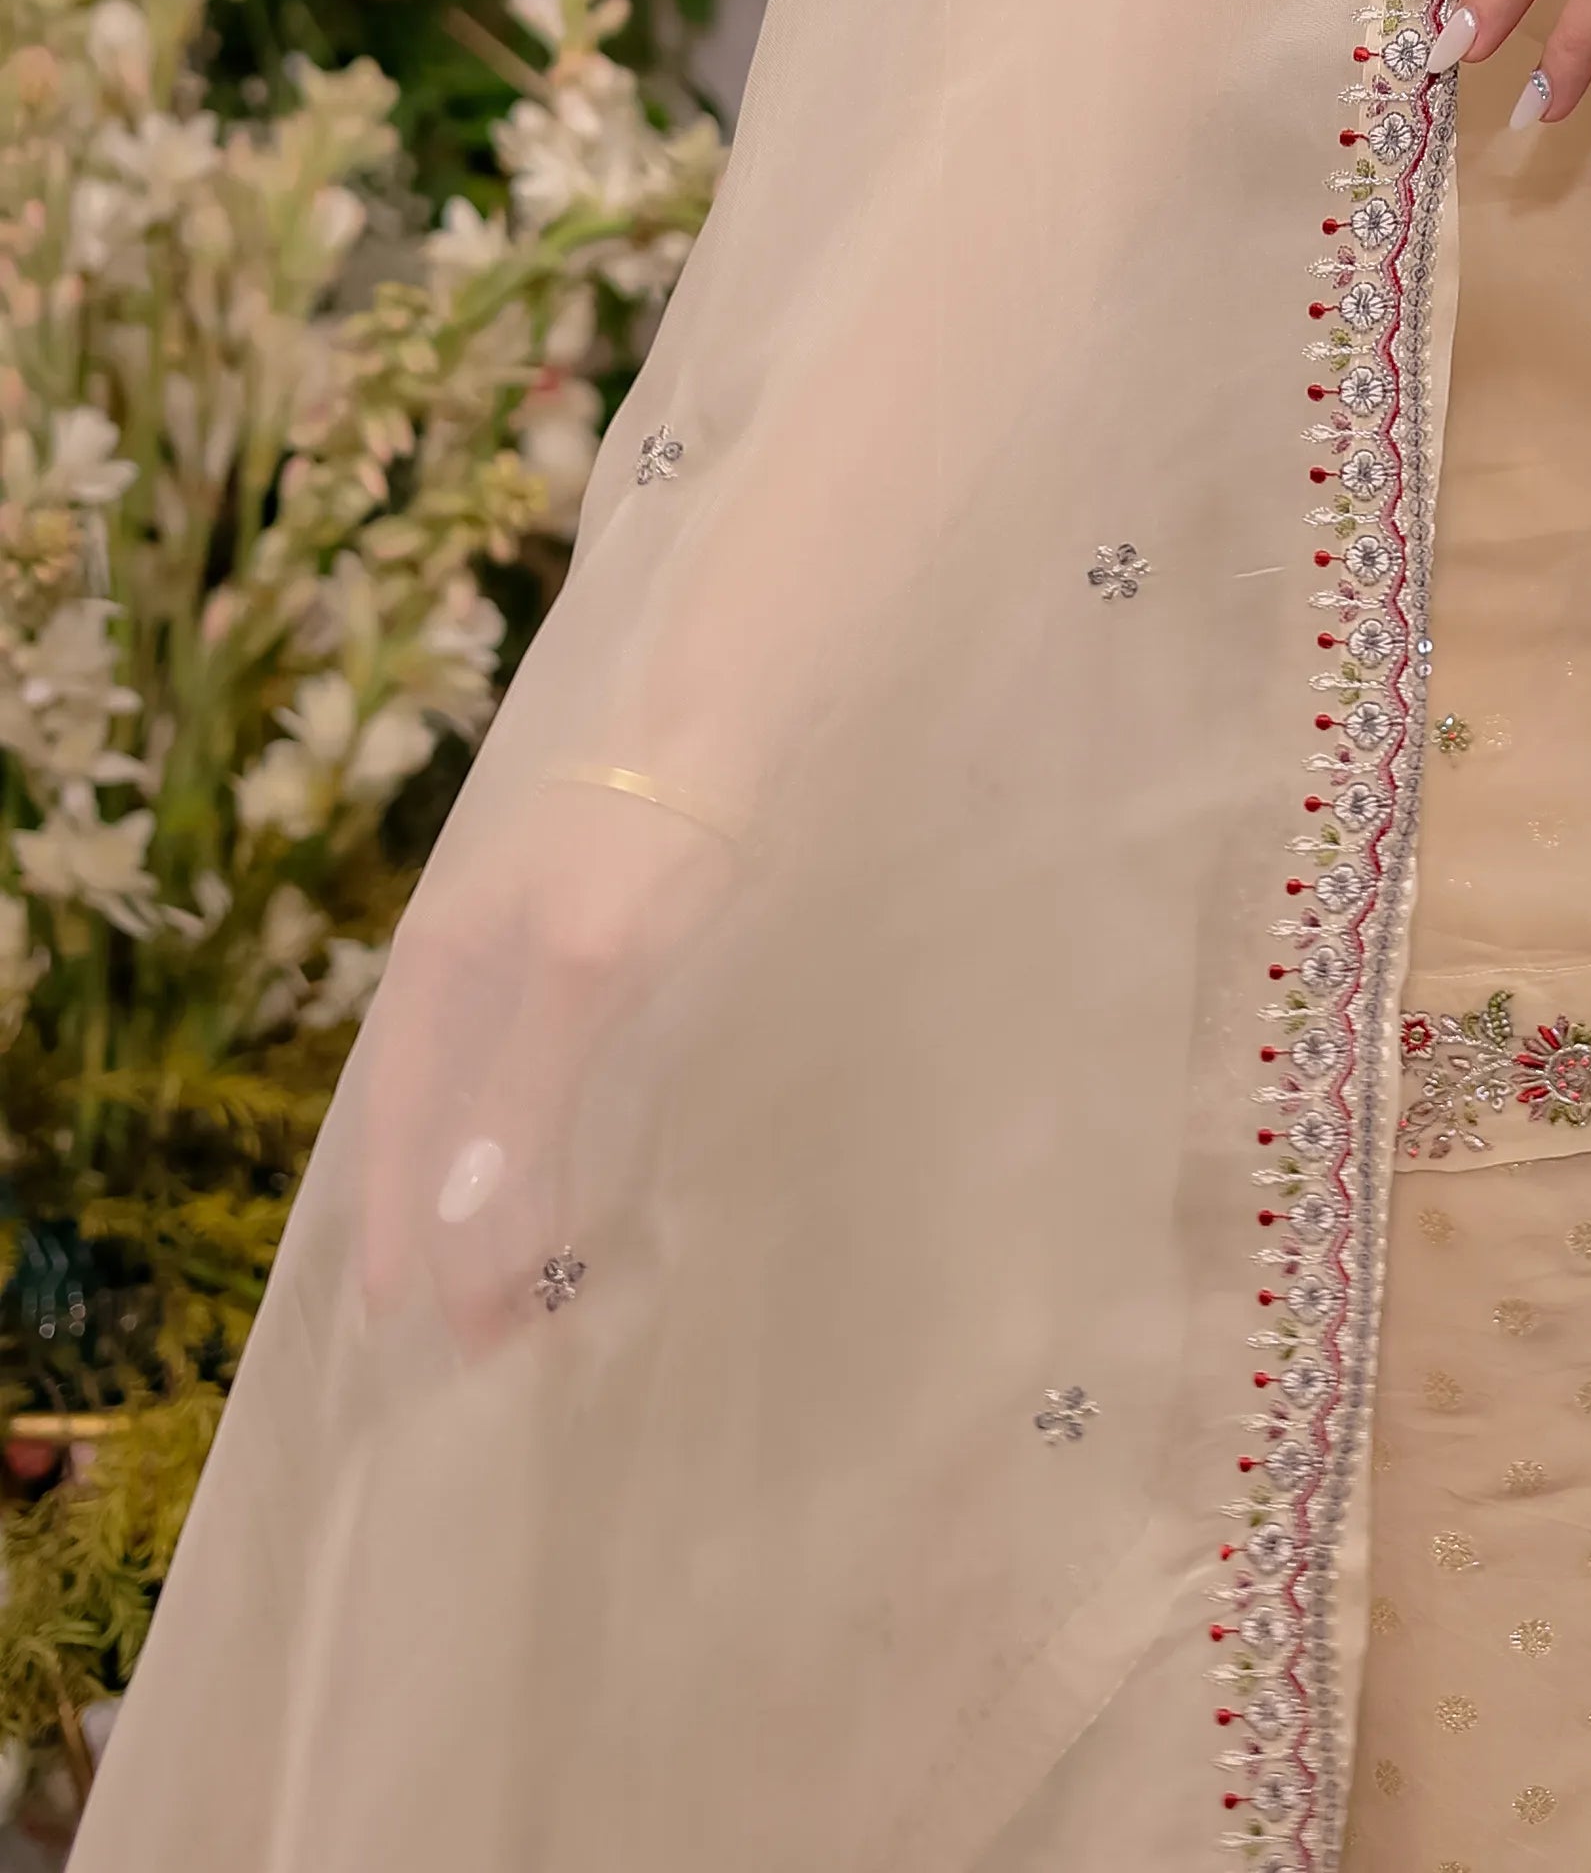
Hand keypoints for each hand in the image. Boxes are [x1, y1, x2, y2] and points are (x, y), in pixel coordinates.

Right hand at [355, 771, 736, 1351]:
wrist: (729, 724)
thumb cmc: (647, 839)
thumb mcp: (584, 971)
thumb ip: (521, 1098)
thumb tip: (463, 1234)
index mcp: (437, 968)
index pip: (399, 1118)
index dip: (397, 1215)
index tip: (394, 1314)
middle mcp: (469, 970)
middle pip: (442, 1120)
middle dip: (454, 1226)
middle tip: (485, 1335)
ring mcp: (531, 962)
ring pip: (497, 1107)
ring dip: (506, 1198)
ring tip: (529, 1291)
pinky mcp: (599, 959)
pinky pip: (551, 1080)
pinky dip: (551, 1147)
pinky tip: (573, 1191)